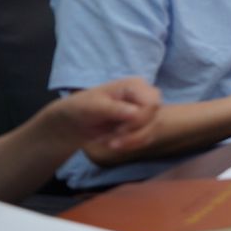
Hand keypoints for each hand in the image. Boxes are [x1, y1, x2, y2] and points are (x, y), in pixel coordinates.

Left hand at [41, 77, 159, 155]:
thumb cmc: (82, 107)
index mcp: (135, 85)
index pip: (152, 103)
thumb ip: (114, 108)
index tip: (119, 130)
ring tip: (110, 143)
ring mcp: (145, 111)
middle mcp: (145, 96)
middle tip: (112, 140)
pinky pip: (146, 138)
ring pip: (151, 131)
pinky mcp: (143, 124)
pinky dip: (131, 145)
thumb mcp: (93, 106)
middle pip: (154, 119)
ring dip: (130, 141)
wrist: (76, 121)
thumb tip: (136, 113)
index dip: (139, 119)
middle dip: (133, 133)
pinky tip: (115, 143)